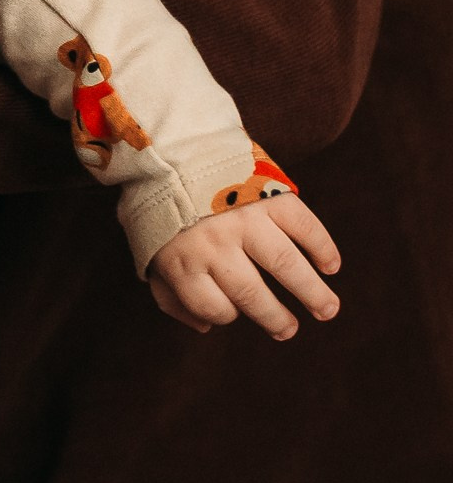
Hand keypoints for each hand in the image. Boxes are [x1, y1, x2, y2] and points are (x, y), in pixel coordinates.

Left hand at [147, 195, 340, 339]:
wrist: (175, 151)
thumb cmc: (165, 213)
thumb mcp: (151, 256)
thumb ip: (171, 296)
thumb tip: (206, 328)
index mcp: (183, 262)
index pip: (213, 307)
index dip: (226, 315)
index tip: (235, 312)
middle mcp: (215, 244)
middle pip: (250, 293)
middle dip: (274, 318)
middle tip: (289, 331)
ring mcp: (245, 219)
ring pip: (284, 263)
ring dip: (311, 290)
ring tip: (327, 310)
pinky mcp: (269, 195)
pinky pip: (303, 225)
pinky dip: (322, 246)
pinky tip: (331, 266)